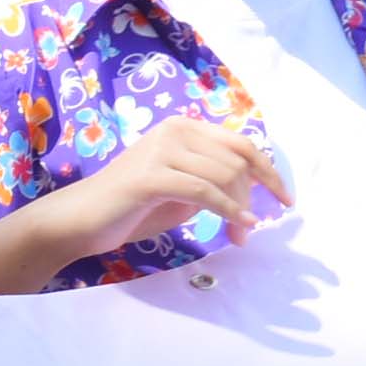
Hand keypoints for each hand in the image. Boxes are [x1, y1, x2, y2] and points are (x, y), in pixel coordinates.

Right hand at [45, 118, 287, 259]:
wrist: (81, 220)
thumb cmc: (131, 208)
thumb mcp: (182, 190)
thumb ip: (213, 181)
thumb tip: (252, 188)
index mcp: (184, 128)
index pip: (241, 144)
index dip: (268, 172)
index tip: (284, 200)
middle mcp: (175, 130)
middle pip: (237, 161)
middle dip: (252, 199)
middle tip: (248, 232)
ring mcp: (162, 149)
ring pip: (225, 176)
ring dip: (240, 211)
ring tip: (237, 237)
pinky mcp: (151, 176)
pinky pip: (204, 191)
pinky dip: (228, 211)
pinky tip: (238, 227)